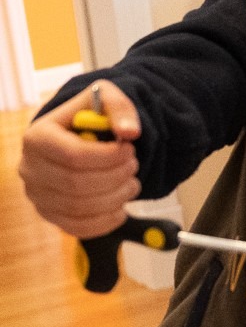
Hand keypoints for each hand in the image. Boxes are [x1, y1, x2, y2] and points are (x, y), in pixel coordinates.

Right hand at [19, 82, 141, 237]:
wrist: (76, 138)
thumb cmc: (89, 119)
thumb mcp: (104, 98)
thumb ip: (119, 108)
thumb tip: (130, 132)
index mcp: (37, 137)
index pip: (73, 156)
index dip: (109, 157)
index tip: (130, 149)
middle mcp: (30, 168)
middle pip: (77, 184)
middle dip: (116, 177)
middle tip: (134, 166)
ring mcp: (38, 195)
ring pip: (80, 208)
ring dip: (116, 198)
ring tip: (132, 183)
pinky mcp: (50, 214)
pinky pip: (78, 227)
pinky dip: (106, 221)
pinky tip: (121, 207)